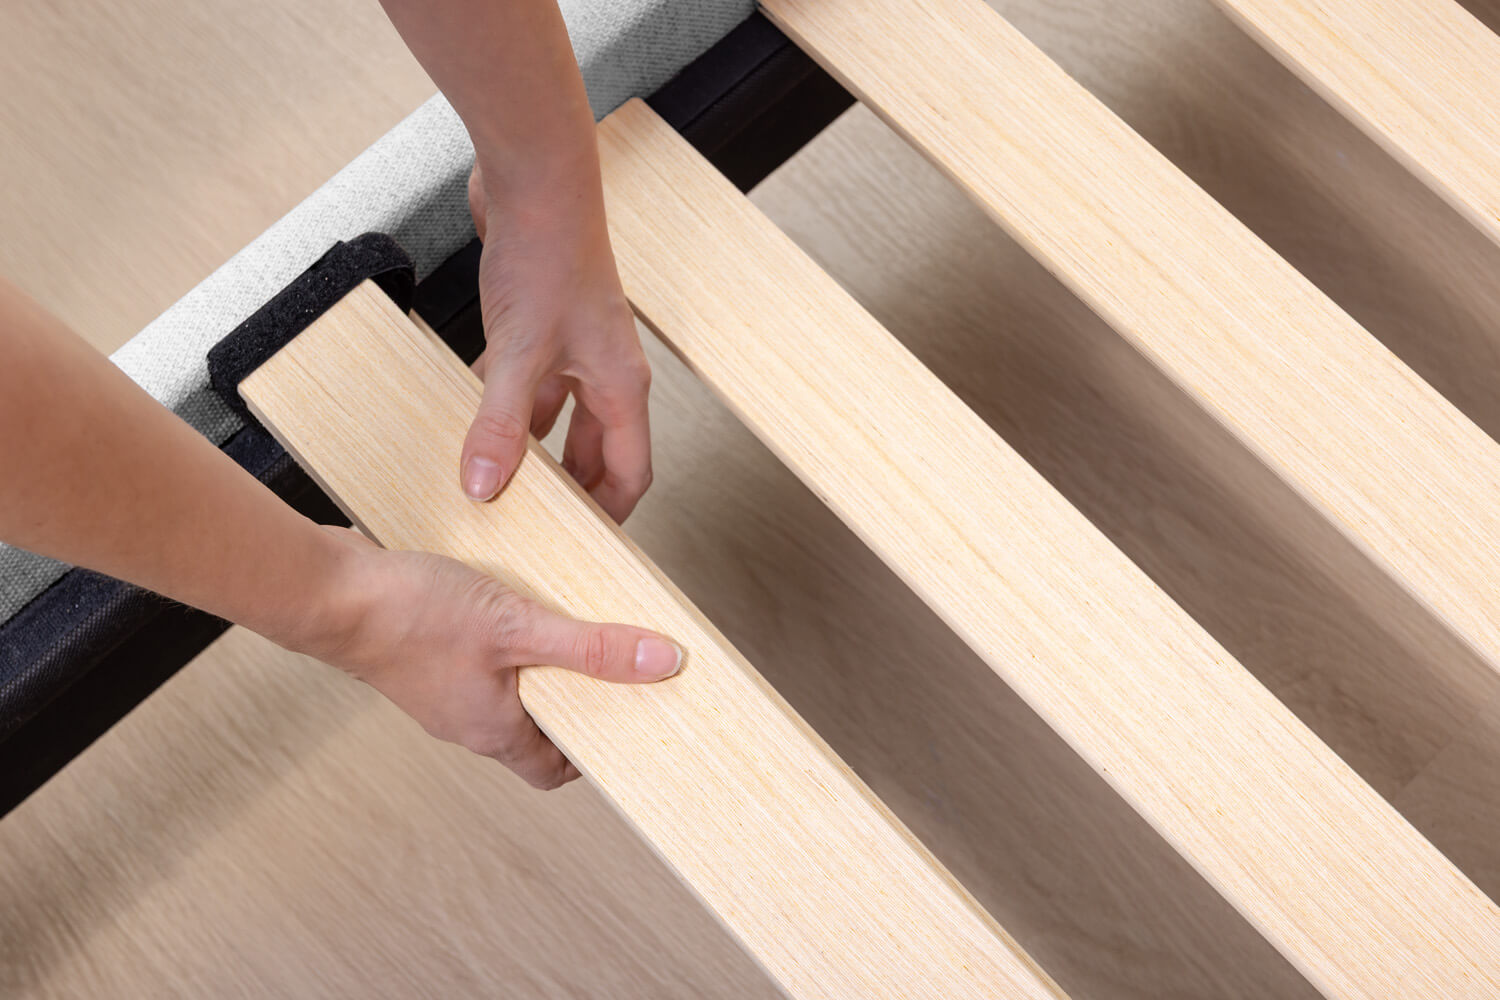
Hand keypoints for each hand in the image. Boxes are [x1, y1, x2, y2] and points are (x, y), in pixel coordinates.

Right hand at [299, 527, 681, 788]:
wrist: (325, 590)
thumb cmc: (407, 616)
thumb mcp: (517, 625)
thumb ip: (590, 647)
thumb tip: (660, 662)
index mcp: (490, 730)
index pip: (551, 770)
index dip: (589, 753)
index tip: (624, 724)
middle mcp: (463, 718)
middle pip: (532, 727)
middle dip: (571, 700)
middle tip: (608, 665)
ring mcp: (438, 687)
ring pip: (503, 688)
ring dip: (536, 661)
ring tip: (565, 623)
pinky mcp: (421, 652)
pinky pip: (474, 656)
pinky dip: (501, 635)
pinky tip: (511, 596)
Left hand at [461, 160, 652, 522]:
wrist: (533, 181)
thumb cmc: (550, 255)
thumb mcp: (520, 354)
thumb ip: (502, 425)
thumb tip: (486, 485)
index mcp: (620, 386)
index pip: (630, 471)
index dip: (612, 513)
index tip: (587, 547)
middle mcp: (602, 371)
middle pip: (593, 450)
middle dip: (569, 489)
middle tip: (539, 525)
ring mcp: (572, 348)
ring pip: (555, 419)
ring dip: (530, 449)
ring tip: (499, 482)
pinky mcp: (540, 326)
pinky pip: (527, 384)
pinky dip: (504, 408)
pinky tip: (474, 422)